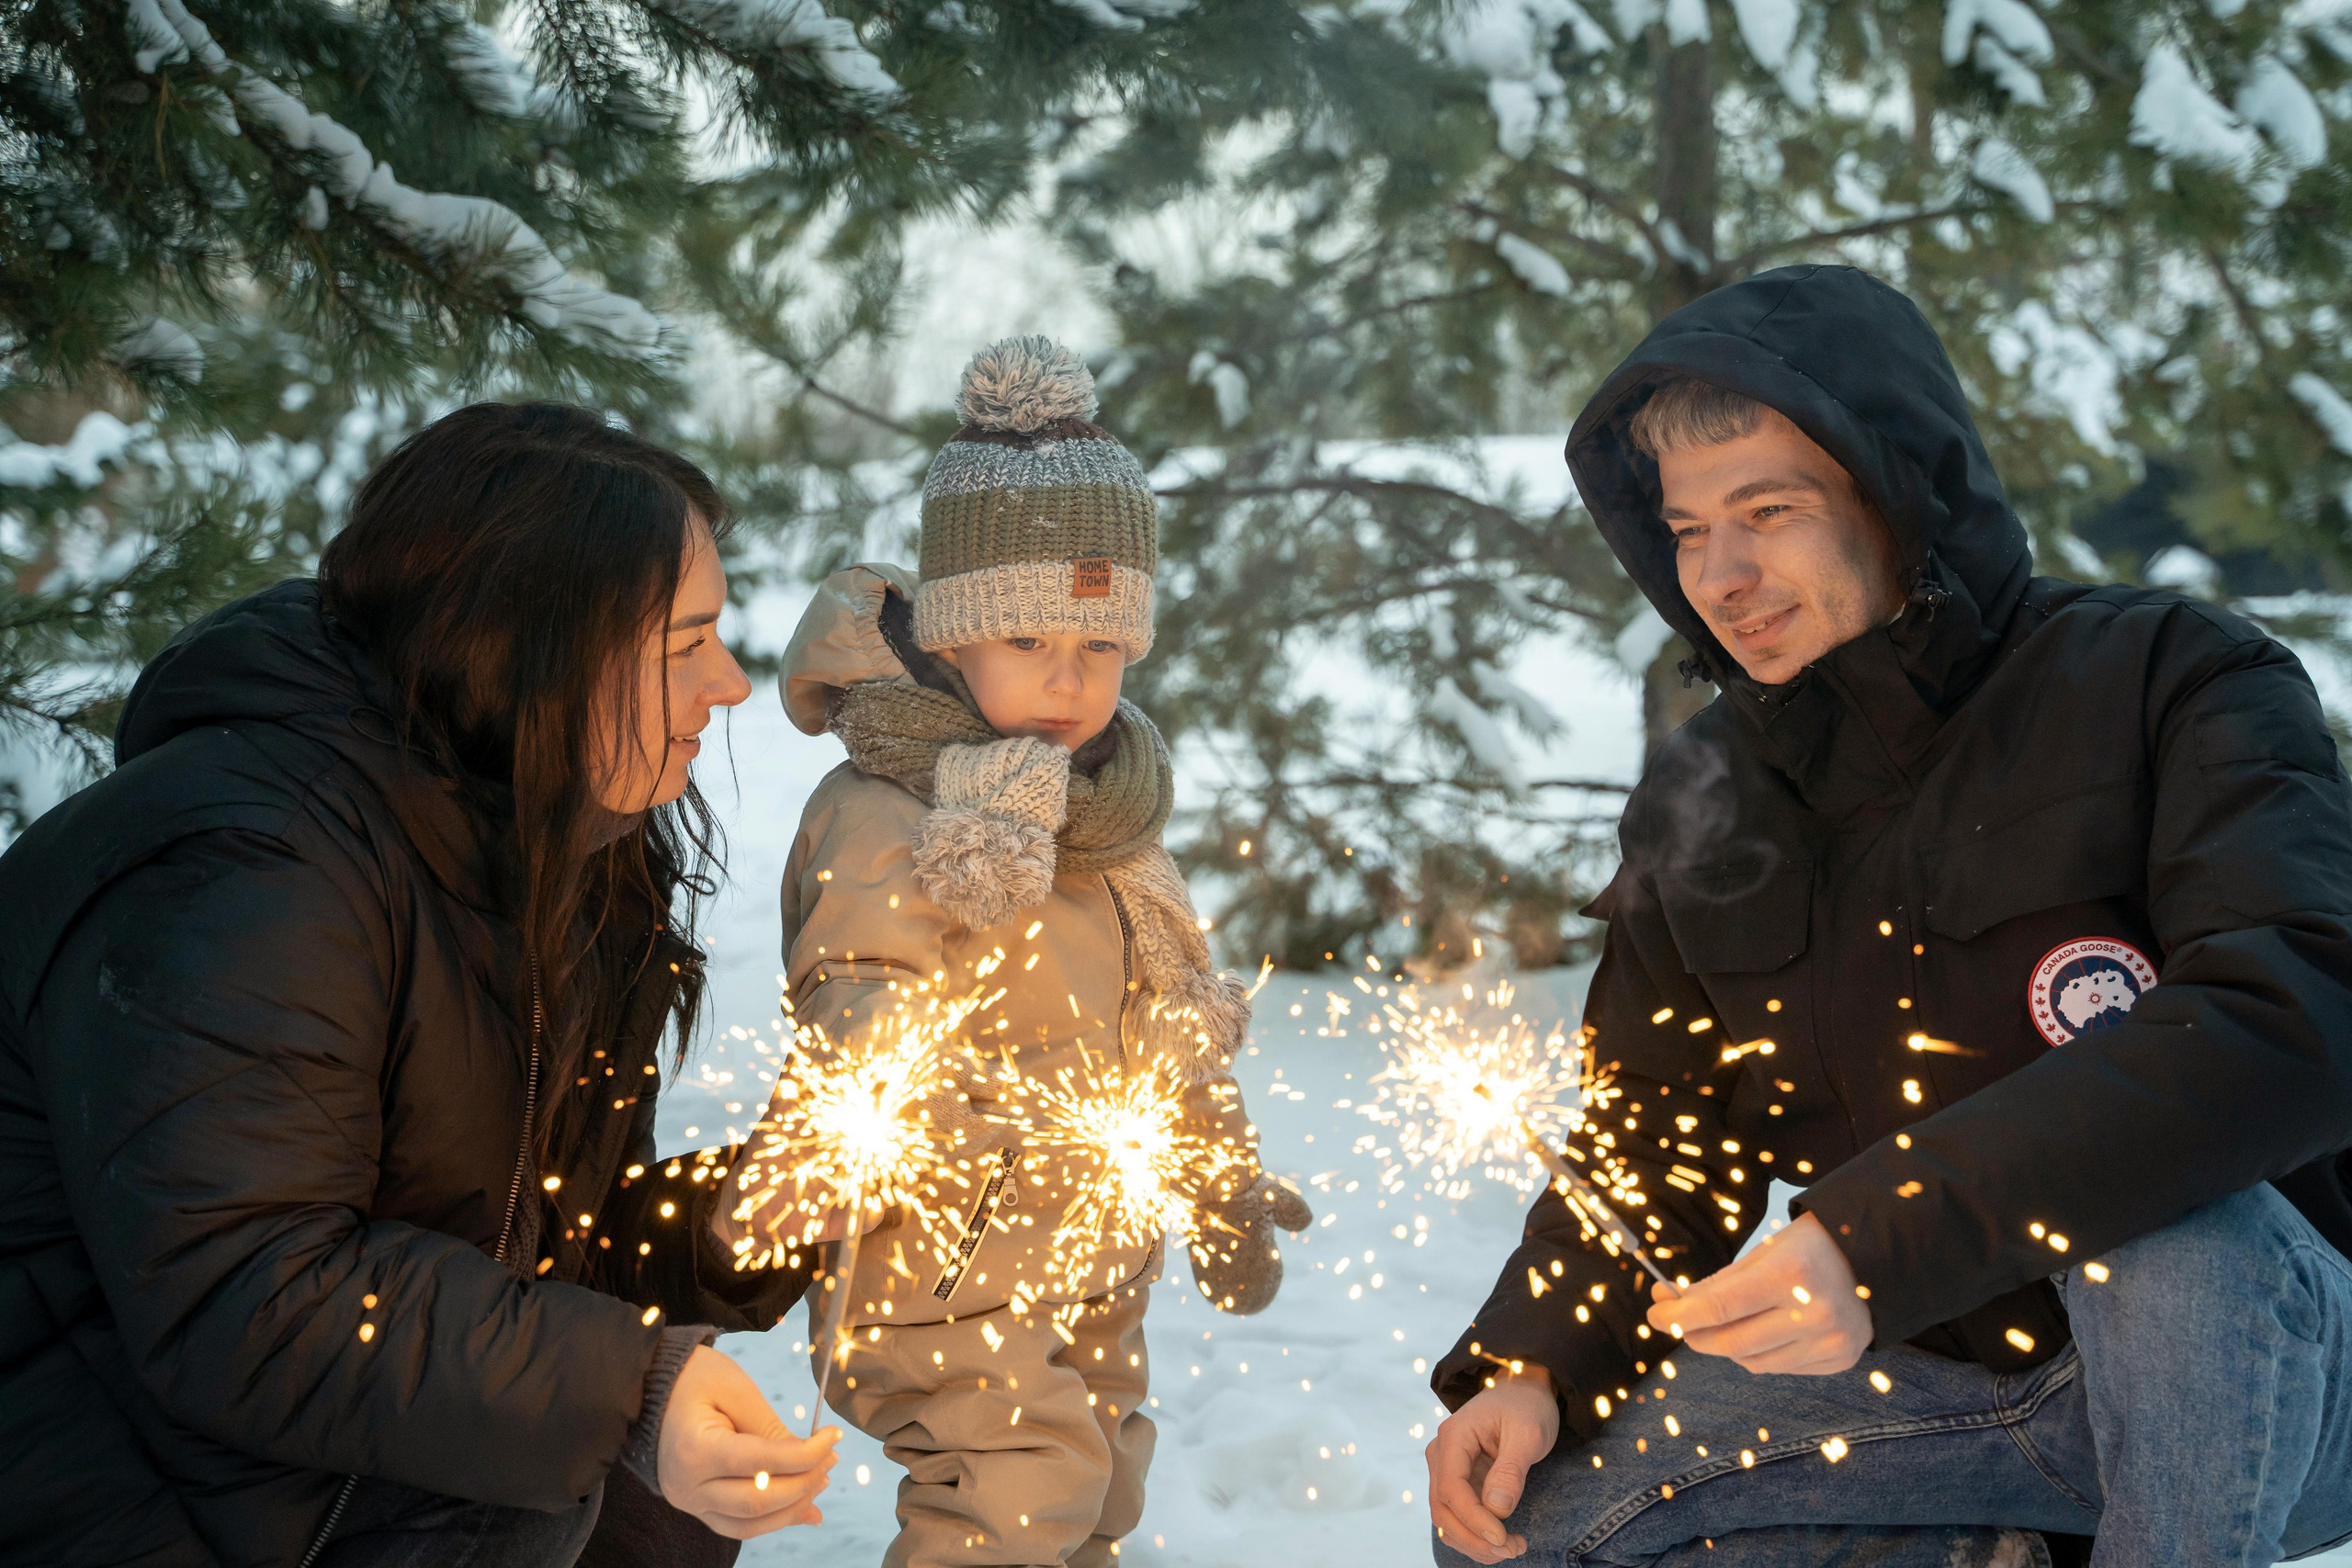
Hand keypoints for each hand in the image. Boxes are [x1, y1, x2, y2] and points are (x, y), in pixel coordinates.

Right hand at [656, 1345, 838, 1538]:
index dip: (806, 1454)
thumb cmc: (693, 1379)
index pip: (762, 1463)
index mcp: (694, 1451)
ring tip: (821, 1482)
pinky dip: (772, 1519)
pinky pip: (738, 1525)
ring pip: (749, 1524)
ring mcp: (688, 1503)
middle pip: (758, 1501)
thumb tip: (808, 1460)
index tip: (834, 1436)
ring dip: (792, 1508)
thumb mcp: (735, 1390)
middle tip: (832, 1459)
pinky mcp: (695, 1507)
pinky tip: (803, 1509)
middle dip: (804, 1483)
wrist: (649, 1389)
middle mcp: (686, 1487)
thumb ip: (769, 1428)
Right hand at [1424, 1366, 1558, 1563]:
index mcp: (1453, 1436)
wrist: (1523, 1391)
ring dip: (1474, 1542)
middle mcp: (1441, 1454)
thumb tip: (1497, 1509)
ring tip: (1513, 1548)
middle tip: (1513, 1549)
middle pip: (1442, 1509)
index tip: (1503, 1538)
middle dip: (1474, 1538)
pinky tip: (1501, 1541)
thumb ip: (1511, 1470)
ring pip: (1446, 1518)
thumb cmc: (1527, 1407)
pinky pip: (1457, 1516)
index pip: (1452, 1489)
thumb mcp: (1528, 1434)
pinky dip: (1475, 1535)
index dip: (1474, 1520)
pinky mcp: (1458, 1481)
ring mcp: (1446, 1469)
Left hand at [1645, 1212, 1870, 1373]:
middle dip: (1695, 1334)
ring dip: (1727, 1347)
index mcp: (1790, 1275)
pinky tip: (1762, 1332)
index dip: (1678, 1315)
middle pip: (1731, 1342)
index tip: (1655, 1314)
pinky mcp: (1840, 1359)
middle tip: (1676, 1322)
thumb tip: (1670, 1304)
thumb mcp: (1763, 1252)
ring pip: (1753, 1362)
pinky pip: (1781, 1368)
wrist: (1879, 1257)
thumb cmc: (1811, 1247)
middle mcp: (1812, 1313)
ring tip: (1722, 1325)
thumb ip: (1718, 1283)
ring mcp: (1830, 1341)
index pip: (1718, 1307)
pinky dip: (1760, 1354)